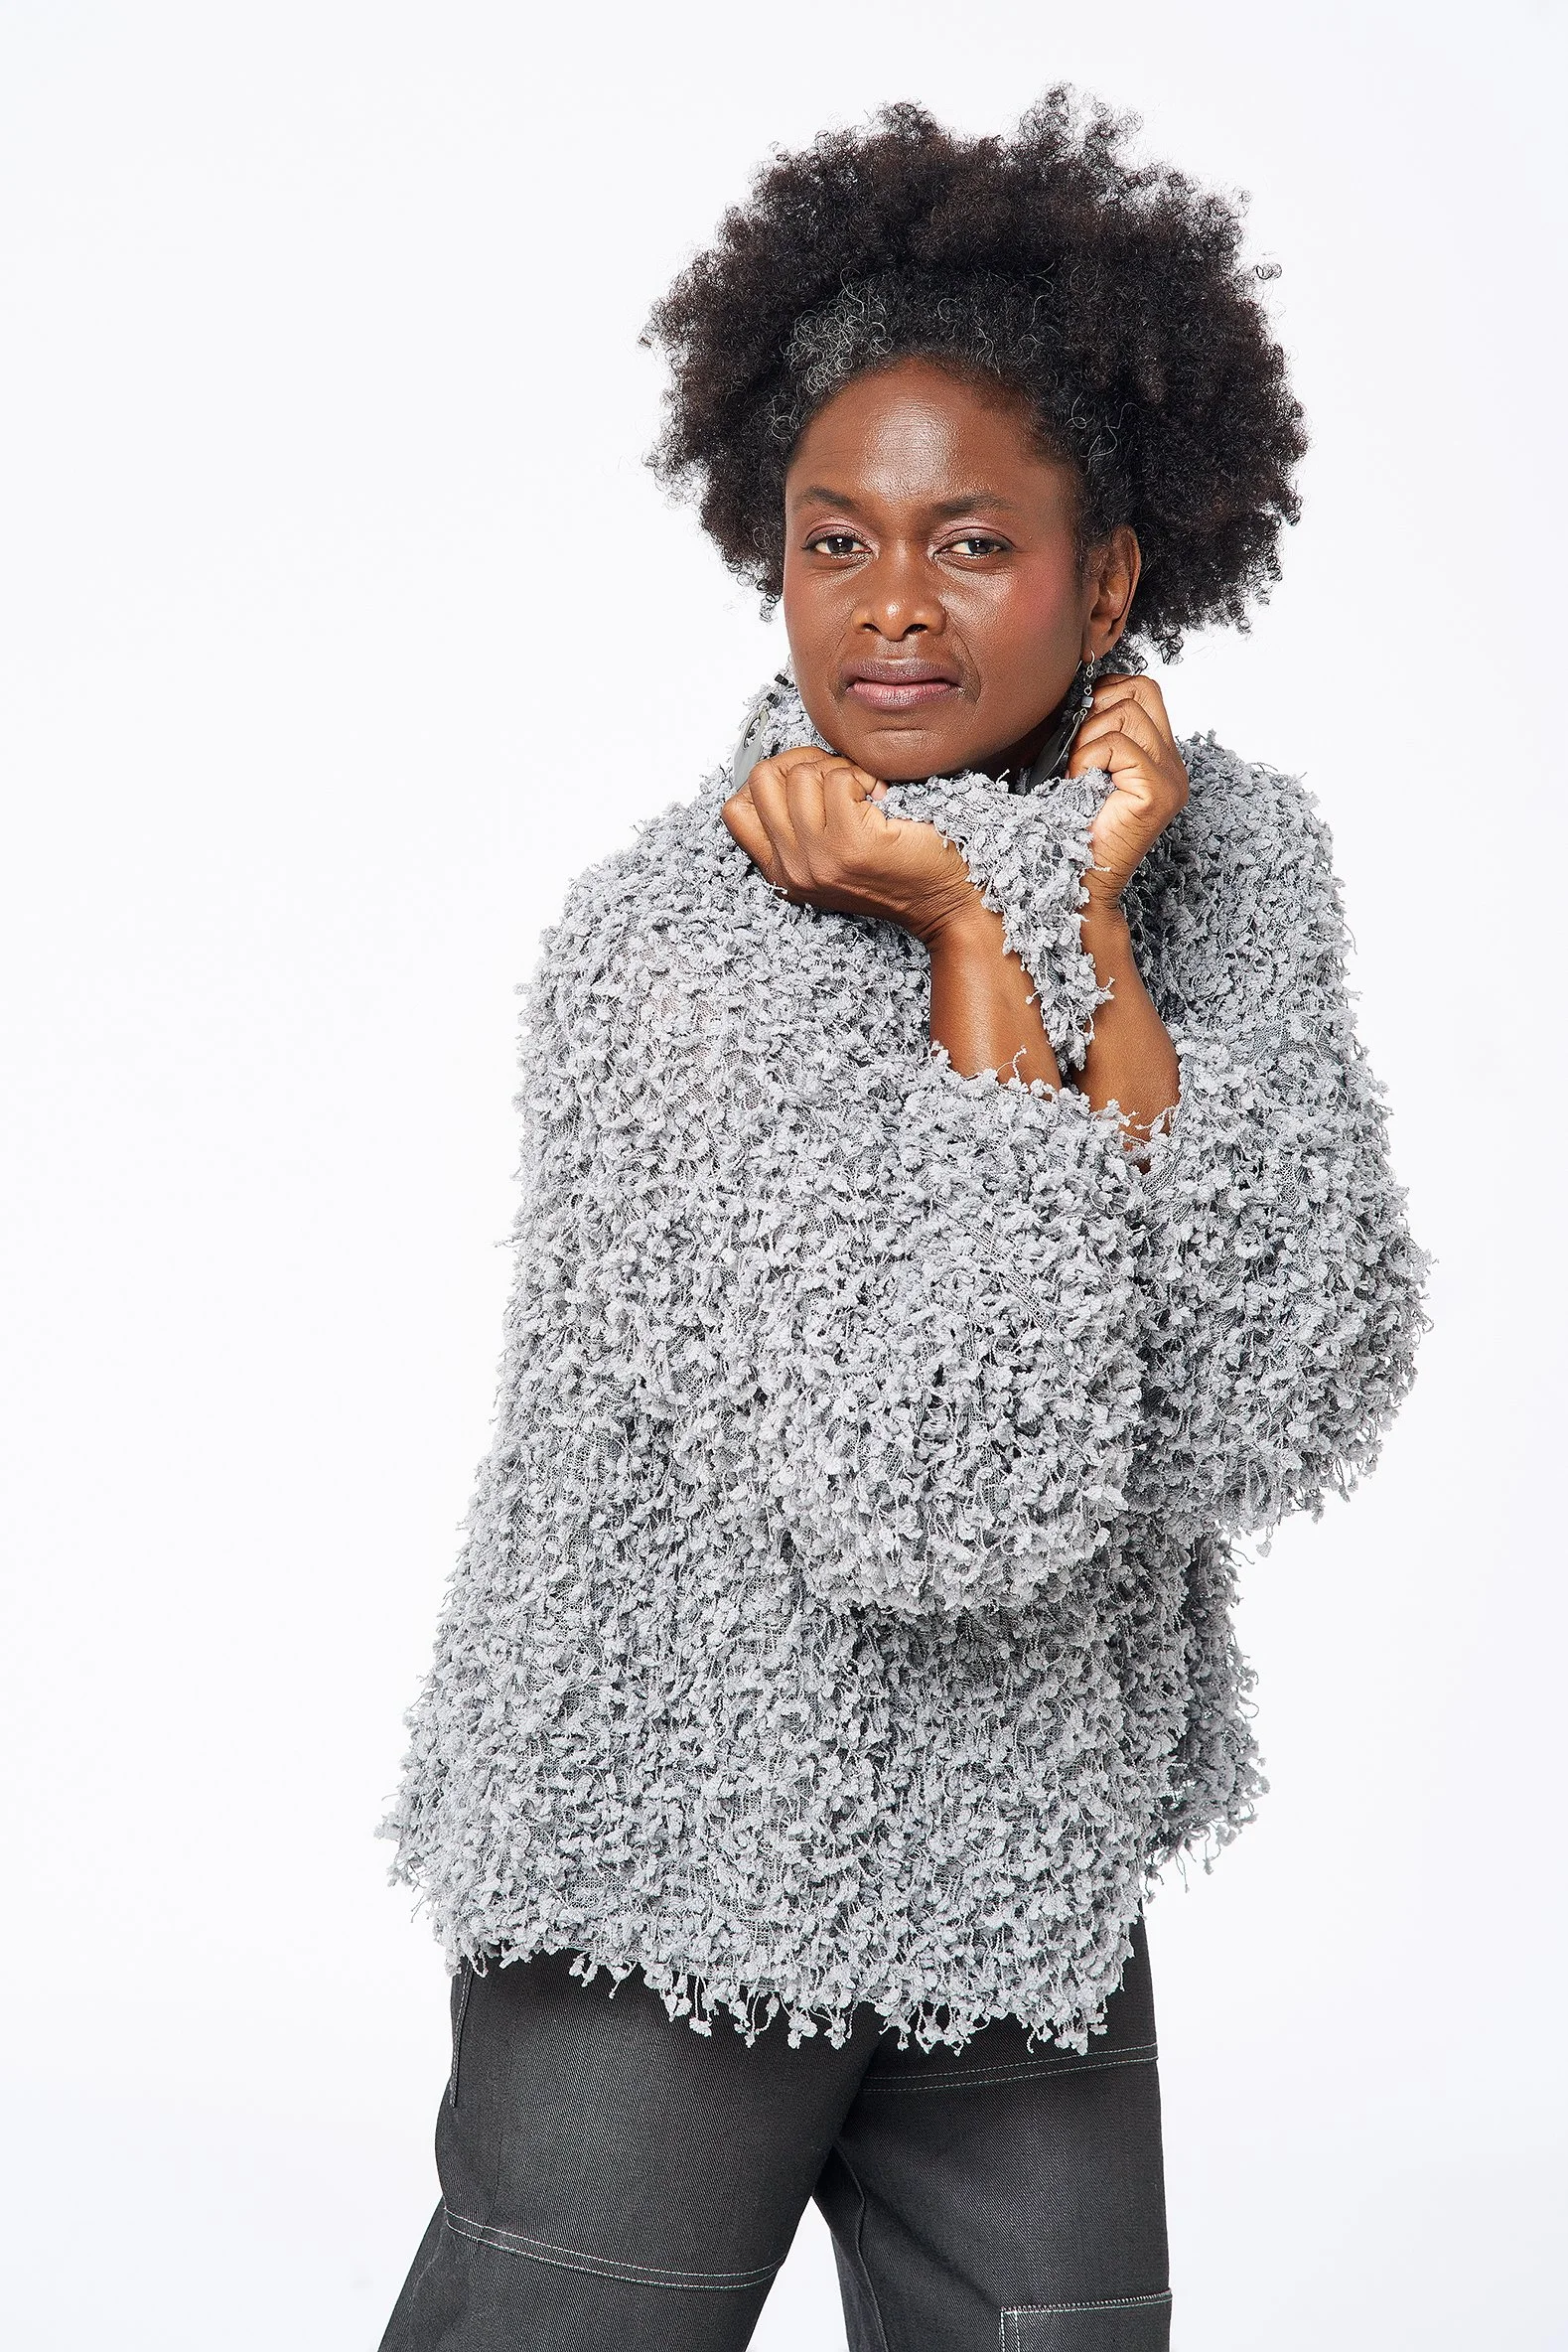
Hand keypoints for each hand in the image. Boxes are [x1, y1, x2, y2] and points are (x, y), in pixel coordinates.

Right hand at [722, 747, 980, 943]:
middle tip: (842, 779)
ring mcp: (820, 860)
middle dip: (802, 762)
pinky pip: (840, 780)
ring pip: (801, 774)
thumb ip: (801, 823)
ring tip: (867, 793)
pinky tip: (884, 799)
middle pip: (763, 779)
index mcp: (783, 872)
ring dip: (840, 769)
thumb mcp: (832, 855)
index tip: (811, 781)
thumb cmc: (902, 870)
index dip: (772, 778)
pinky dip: (865, 776)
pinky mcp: (852, 845)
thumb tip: (789, 767)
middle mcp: (794, 870)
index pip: (736, 809)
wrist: (948, 904)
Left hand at [1069, 674, 1189, 907]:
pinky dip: (1088, 758)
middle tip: (1076, 748)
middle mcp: (1173, 765)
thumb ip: (1092, 731)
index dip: (1107, 691)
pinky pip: (1119, 745)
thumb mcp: (1083, 769)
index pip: (1144, 690)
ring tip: (1077, 772)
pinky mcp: (1159, 792)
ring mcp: (1171, 779)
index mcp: (1158, 757)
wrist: (1077, 884)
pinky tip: (1079, 784)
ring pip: (1128, 712)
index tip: (1078, 719)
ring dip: (1088, 737)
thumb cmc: (1071, 829)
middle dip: (1097, 708)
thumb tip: (1076, 691)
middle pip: (1142, 689)